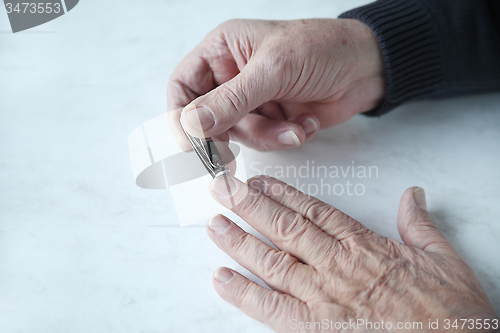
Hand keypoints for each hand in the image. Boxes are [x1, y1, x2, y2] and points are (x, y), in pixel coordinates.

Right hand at [167, 19, 384, 150]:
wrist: (367, 68)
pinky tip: (303, 125)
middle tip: (229, 158)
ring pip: (237, 134)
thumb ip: (231, 100)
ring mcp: (252, 100)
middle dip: (224, 137)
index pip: (183, 87)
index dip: (181, 117)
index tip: (191, 145)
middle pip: (206, 118)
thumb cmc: (322, 49)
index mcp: (222, 51)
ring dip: (265, 136)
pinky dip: (282, 138)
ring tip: (291, 128)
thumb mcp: (273, 69)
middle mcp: (231, 76)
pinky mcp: (271, 119)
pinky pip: (263, 140)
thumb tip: (191, 125)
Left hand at [206, 175, 497, 331]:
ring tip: (214, 224)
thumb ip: (420, 224)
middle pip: (285, 229)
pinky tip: (221, 278)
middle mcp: (337, 267)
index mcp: (364, 246)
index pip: (314, 211)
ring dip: (239, 241)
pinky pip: (273, 309)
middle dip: (249, 206)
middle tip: (221, 189)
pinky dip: (244, 293)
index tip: (259, 181)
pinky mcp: (317, 330)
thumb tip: (413, 195)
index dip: (282, 194)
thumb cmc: (450, 311)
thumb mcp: (443, 258)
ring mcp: (324, 298)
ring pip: (272, 262)